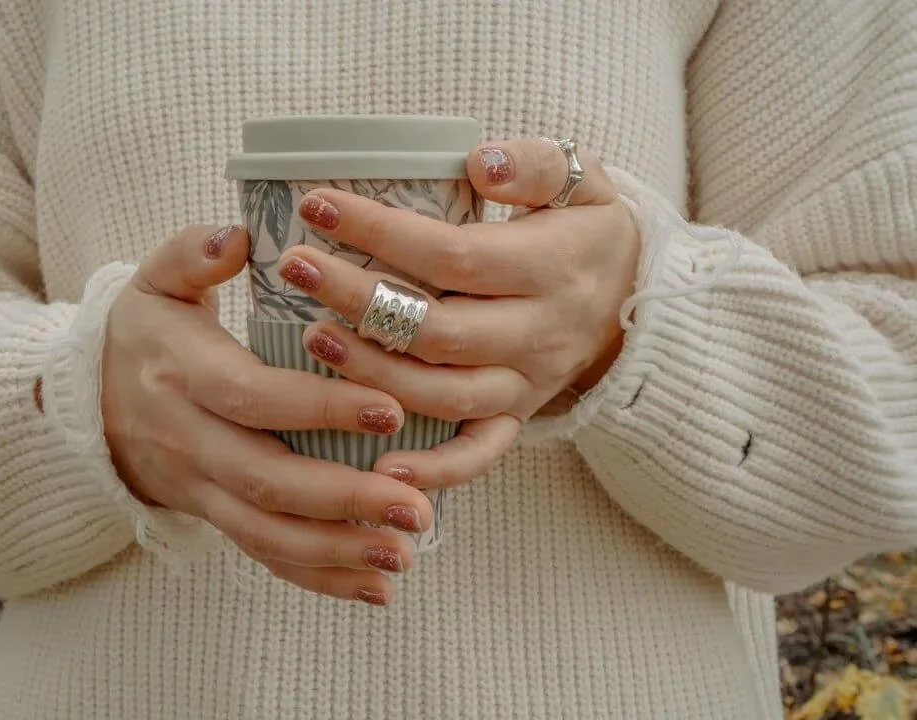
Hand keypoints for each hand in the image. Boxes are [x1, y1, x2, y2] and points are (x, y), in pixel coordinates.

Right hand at [100, 224, 434, 604]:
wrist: (90, 402)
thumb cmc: (144, 334)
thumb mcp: (153, 282)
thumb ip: (190, 253)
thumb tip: (235, 234)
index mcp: (184, 375)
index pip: (254, 398)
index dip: (320, 408)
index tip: (390, 410)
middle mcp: (190, 440)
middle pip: (266, 481)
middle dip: (343, 498)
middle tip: (415, 507)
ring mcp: (200, 487)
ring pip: (266, 532)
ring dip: (337, 551)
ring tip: (404, 554)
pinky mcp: (213, 515)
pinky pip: (262, 554)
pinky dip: (318, 577)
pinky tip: (375, 588)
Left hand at [275, 138, 639, 488]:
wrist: (637, 302)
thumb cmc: (588, 233)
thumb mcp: (583, 180)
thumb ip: (534, 165)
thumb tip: (478, 162)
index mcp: (551, 269)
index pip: (453, 255)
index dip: (381, 234)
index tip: (317, 205)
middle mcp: (539, 334)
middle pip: (437, 329)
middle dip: (357, 300)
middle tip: (293, 268)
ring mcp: (527, 384)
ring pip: (445, 394)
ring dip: (375, 374)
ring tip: (312, 339)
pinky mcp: (518, 418)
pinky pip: (478, 454)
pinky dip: (433, 470)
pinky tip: (378, 467)